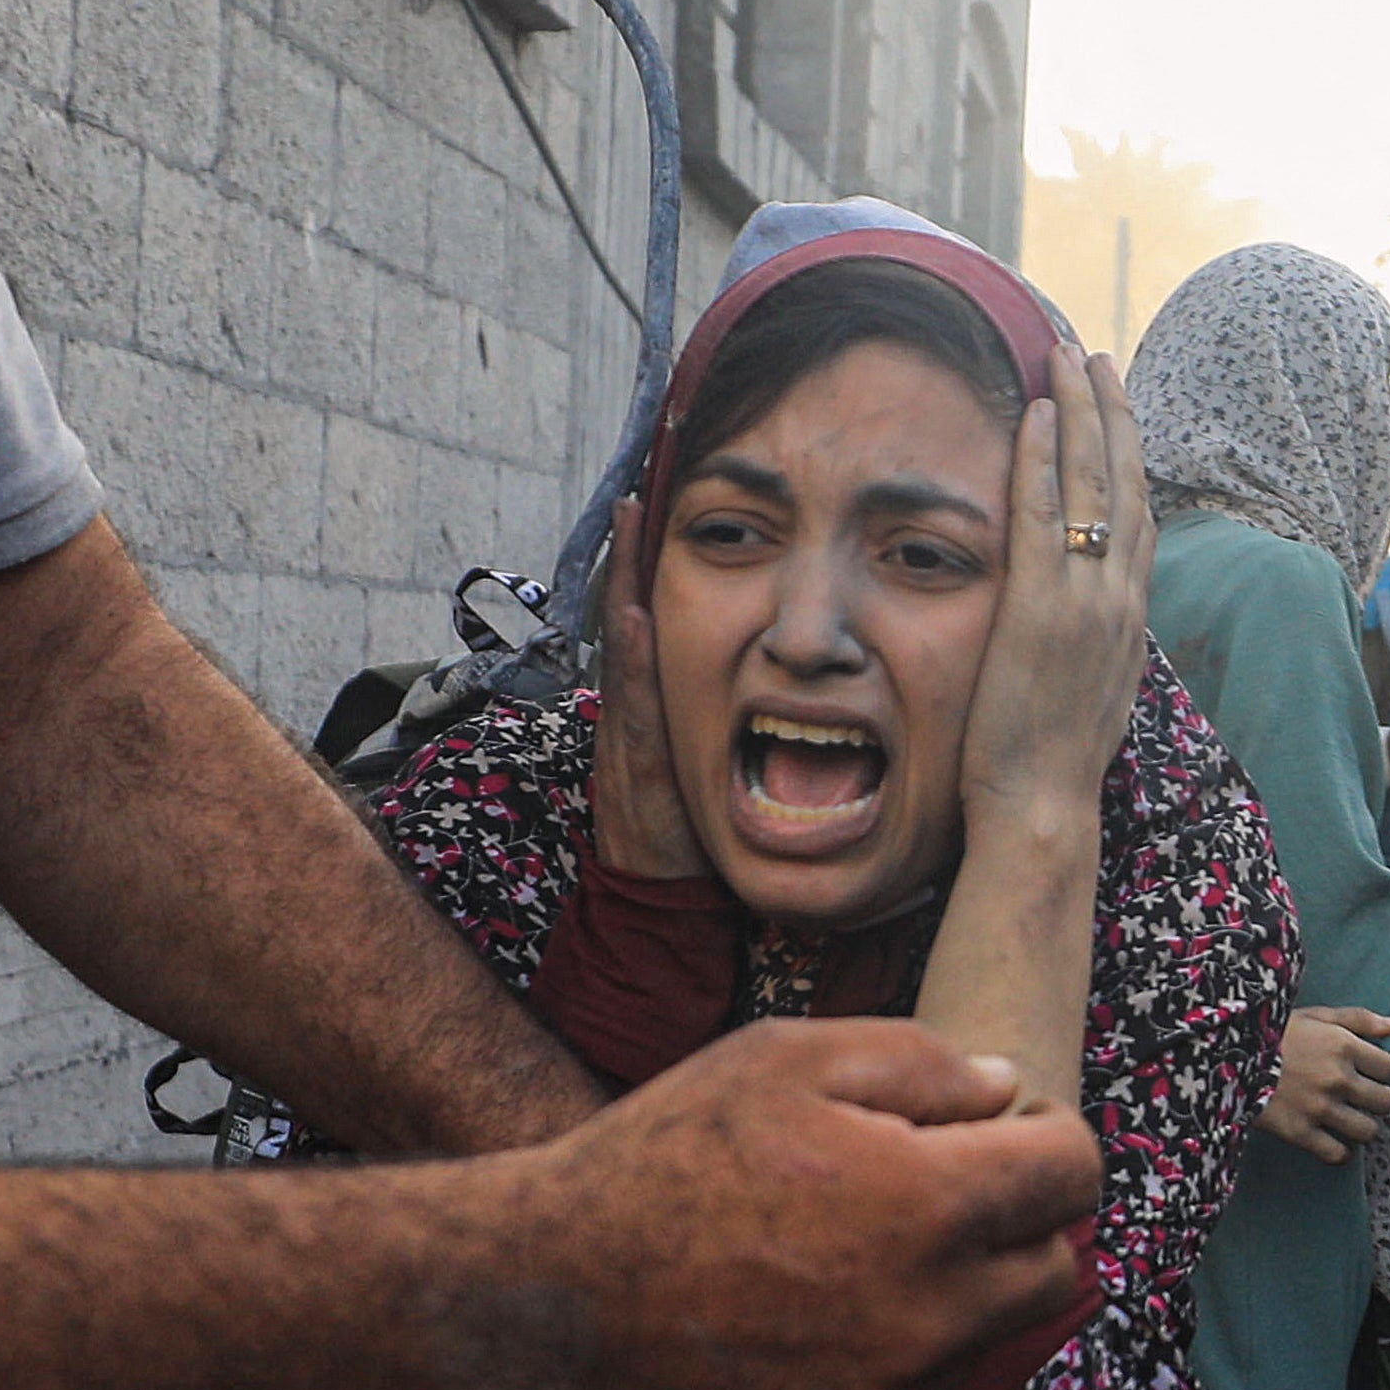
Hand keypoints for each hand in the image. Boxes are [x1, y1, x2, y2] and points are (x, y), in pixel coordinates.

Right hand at [499, 1017, 1103, 1389]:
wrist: (543, 1301)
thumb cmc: (657, 1159)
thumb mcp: (781, 1057)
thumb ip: (917, 1062)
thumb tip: (1005, 1093)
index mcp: (930, 1205)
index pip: (1074, 1172)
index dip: (1042, 1136)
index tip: (994, 1129)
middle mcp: (929, 1316)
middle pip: (1053, 1269)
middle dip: (1016, 1220)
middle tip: (935, 1184)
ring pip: (981, 1337)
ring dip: (950, 1288)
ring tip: (847, 1244)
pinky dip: (882, 1351)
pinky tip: (799, 1311)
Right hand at [585, 493, 704, 881]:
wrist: (662, 893)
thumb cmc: (688, 827)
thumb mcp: (703, 758)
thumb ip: (720, 717)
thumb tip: (764, 682)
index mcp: (649, 703)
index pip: (647, 622)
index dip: (646, 570)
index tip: (652, 512)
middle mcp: (632, 705)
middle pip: (627, 615)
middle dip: (629, 558)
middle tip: (635, 497)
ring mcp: (628, 726)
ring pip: (626, 643)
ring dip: (625, 583)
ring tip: (630, 526)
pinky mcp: (632, 756)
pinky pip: (631, 696)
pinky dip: (630, 654)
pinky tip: (632, 613)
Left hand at [956, 350, 1153, 859]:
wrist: (1045, 809)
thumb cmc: (1053, 764)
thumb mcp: (1089, 692)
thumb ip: (1091, 642)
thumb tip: (1082, 618)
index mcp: (1131, 618)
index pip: (1140, 515)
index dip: (1130, 453)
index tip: (1114, 406)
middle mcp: (1121, 598)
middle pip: (1128, 480)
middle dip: (1111, 410)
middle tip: (1093, 355)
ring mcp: (1086, 600)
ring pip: (1094, 483)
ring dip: (1081, 411)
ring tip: (1066, 357)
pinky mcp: (1042, 607)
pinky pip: (1044, 515)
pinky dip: (1042, 459)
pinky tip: (1034, 415)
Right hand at [1263, 1007, 1389, 1163]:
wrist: (1223, 1056)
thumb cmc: (1270, 1033)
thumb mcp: (1313, 1016)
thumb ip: (1357, 1019)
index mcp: (1342, 1045)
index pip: (1388, 1067)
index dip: (1377, 1071)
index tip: (1363, 1072)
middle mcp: (1336, 1078)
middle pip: (1385, 1101)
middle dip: (1375, 1100)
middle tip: (1358, 1099)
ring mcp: (1319, 1108)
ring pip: (1368, 1131)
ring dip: (1361, 1128)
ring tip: (1346, 1121)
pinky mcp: (1300, 1133)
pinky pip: (1338, 1154)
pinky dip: (1339, 1152)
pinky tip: (1329, 1140)